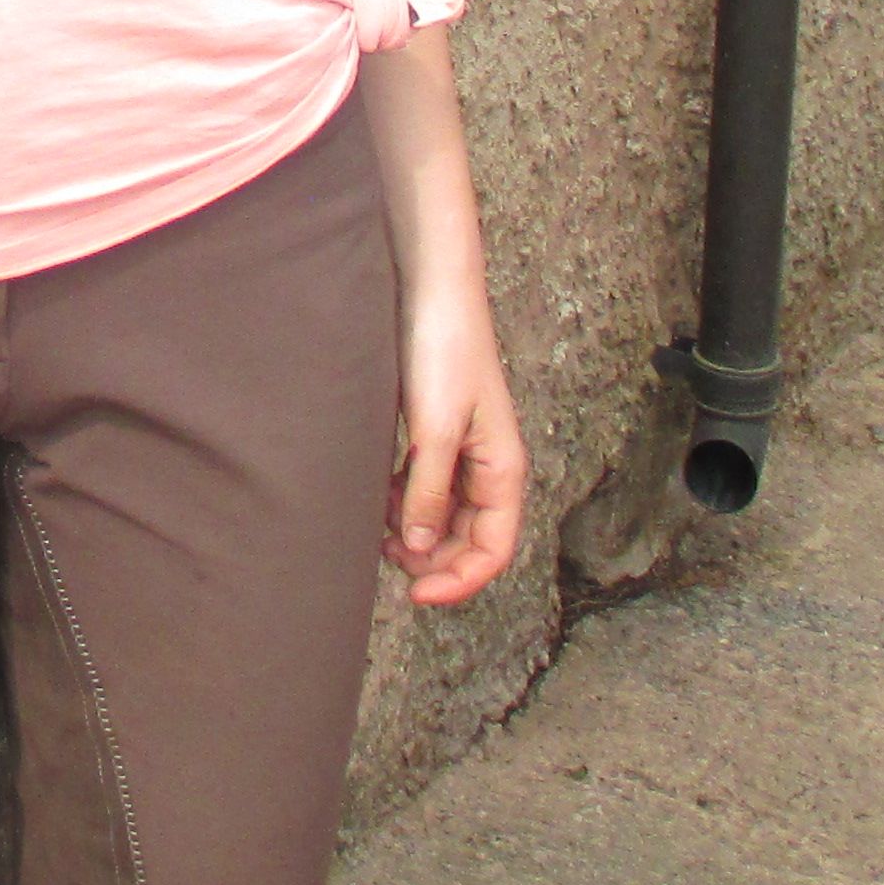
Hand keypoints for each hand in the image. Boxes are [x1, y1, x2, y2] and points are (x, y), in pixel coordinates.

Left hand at [387, 282, 526, 607]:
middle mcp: (489, 466)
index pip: (494, 549)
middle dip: (435, 561)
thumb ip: (429, 492)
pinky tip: (381, 498)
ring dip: (419, 534)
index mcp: (503, 469)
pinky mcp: (437, 433)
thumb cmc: (443, 352)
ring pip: (447, 516)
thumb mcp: (434, 430)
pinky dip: (407, 502)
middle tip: (388, 560)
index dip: (459, 581)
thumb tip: (421, 549)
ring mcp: (464, 450)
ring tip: (380, 530)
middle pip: (470, 539)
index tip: (415, 593)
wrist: (430, 290)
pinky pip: (428, 487)